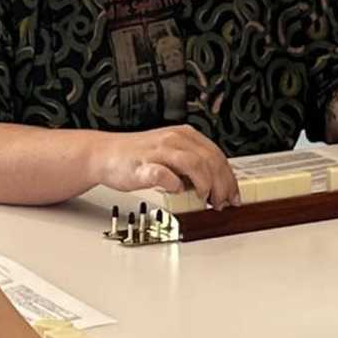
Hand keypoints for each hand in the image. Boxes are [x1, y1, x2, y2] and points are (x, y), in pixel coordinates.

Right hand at [95, 125, 236, 208]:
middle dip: (221, 185)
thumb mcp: (172, 155)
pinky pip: (163, 174)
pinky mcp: (143, 165)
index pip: (217, 155)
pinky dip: (174, 185)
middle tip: (221, 202)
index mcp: (184, 135)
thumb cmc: (137, 158)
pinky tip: (175, 191)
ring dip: (204, 185)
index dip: (229, 178)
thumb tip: (215, 186)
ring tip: (204, 199)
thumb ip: (192, 166)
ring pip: (194, 164)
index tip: (233, 195)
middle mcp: (174, 139)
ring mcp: (158, 151)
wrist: (104, 155)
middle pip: (210, 160)